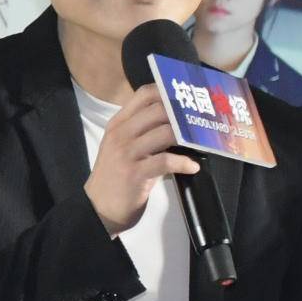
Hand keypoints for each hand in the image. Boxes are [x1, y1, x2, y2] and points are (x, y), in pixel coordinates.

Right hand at [83, 74, 196, 233]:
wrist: (98, 208)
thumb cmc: (115, 177)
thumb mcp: (121, 148)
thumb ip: (141, 131)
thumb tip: (177, 120)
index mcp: (117, 124)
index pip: (144, 95)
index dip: (169, 92)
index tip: (188, 98)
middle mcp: (120, 134)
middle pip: (160, 110)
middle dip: (186, 114)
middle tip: (204, 120)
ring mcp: (126, 153)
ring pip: (166, 132)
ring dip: (190, 137)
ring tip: (203, 142)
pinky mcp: (135, 173)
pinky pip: (166, 161)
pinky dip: (184, 163)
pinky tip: (193, 167)